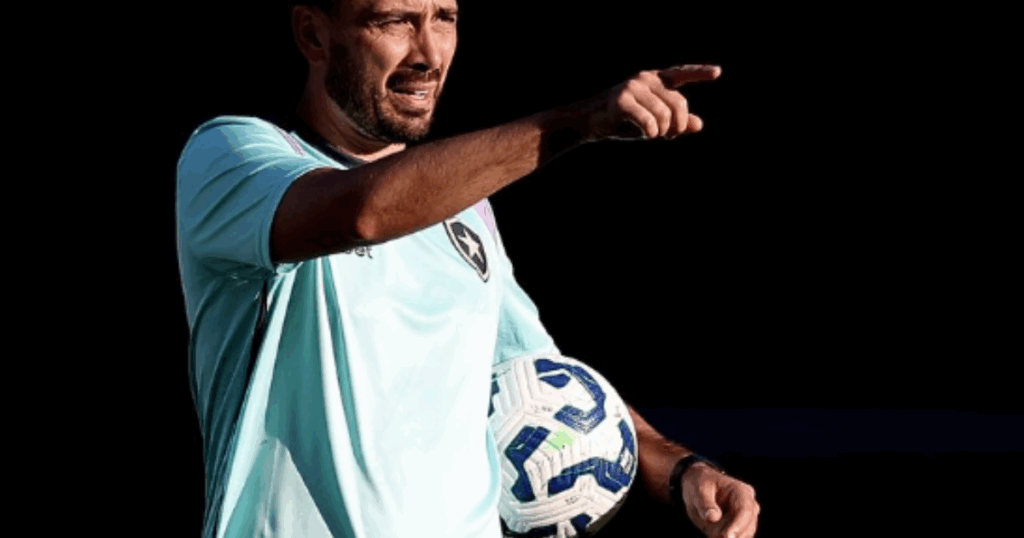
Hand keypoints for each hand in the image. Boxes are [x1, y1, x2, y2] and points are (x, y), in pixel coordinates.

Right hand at [582, 64, 721, 141]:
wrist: (590, 122)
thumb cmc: (623, 121)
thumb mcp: (653, 123)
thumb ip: (676, 122)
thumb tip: (698, 125)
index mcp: (655, 80)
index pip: (681, 74)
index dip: (699, 72)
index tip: (717, 72)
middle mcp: (646, 78)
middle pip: (679, 103)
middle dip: (678, 125)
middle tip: (668, 136)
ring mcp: (633, 87)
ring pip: (664, 114)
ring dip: (661, 132)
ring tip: (652, 134)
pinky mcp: (622, 100)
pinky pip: (648, 121)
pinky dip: (650, 132)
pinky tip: (646, 134)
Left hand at [682, 463, 760, 537]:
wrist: (699, 488)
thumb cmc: (700, 485)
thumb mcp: (698, 490)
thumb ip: (705, 504)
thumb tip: (712, 517)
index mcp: (741, 491)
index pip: (745, 510)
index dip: (738, 525)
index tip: (727, 537)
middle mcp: (748, 505)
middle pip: (748, 526)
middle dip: (734, 536)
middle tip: (715, 537)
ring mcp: (745, 518)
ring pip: (745, 535)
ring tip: (712, 535)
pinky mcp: (738, 528)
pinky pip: (736, 537)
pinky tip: (713, 536)